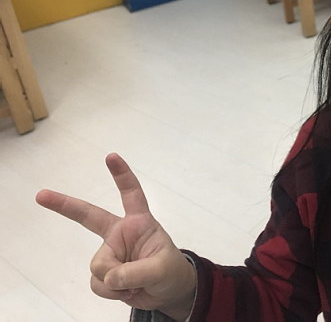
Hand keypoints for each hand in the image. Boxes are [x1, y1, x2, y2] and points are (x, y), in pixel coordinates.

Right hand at [35, 154, 196, 319]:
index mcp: (139, 223)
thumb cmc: (171, 271)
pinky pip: (98, 284)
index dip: (122, 175)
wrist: (167, 292)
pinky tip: (127, 290)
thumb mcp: (163, 269)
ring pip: (99, 267)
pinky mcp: (105, 273)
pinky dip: (112, 293)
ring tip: (137, 283)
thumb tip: (109, 278)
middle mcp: (120, 234)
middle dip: (64, 205)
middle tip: (41, 195)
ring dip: (116, 281)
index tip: (111, 156)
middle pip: (88, 217)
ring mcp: (110, 253)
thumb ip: (137, 272)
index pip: (131, 194)